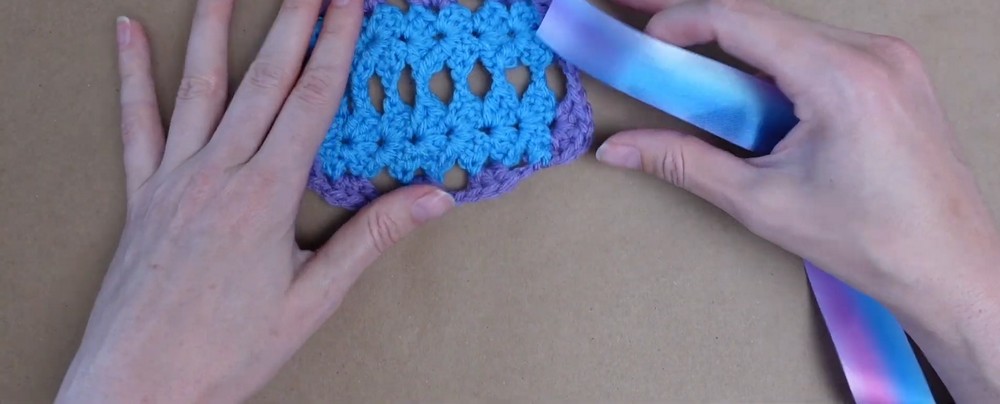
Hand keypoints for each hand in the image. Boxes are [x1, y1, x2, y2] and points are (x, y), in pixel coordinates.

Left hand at [56, 0, 453, 401]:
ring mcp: (174, 178)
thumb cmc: (225, 351)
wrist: (137, 387)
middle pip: (263, 79)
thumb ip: (371, 239)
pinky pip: (136, 122)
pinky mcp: (141, 195)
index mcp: (265, 195)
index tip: (349, 3)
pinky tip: (129, 32)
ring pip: (199, 85)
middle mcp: (218, 172)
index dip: (335, 44)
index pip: (310, 101)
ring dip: (216, 26)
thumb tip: (432, 200)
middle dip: (293, 20)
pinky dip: (132, 73)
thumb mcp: (312, 300)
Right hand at [595, 0, 999, 398]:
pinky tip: (749, 82)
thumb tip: (616, 147)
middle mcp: (873, 52)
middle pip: (765, 16)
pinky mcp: (895, 71)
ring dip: (739, 41)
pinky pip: (822, 46)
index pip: (741, 19)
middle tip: (648, 25)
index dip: (680, 16)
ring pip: (793, 29)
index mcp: (841, 78)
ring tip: (689, 58)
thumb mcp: (761, 202)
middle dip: (702, 21)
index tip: (640, 28)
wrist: (950, 265)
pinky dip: (776, 57)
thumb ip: (684, 162)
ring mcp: (891, 58)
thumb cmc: (868, 241)